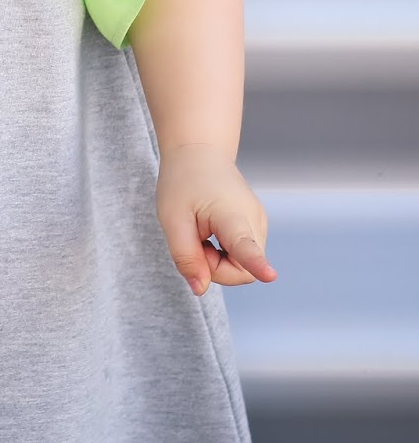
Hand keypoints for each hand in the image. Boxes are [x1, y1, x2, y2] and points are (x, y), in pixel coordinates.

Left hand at [155, 143, 277, 295]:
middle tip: (194, 241)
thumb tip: (200, 289)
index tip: (270, 276)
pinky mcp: (257, 228)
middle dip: (213, 267)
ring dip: (217, 260)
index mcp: (232, 215)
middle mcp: (254, 221)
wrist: (200, 153)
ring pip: (242, 266)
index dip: (256, 264)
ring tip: (201, 231)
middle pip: (241, 271)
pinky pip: (241, 257)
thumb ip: (185, 256)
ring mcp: (259, 224)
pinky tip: (211, 232)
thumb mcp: (172, 219)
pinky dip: (223, 254)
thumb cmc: (183, 182)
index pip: (245, 246)